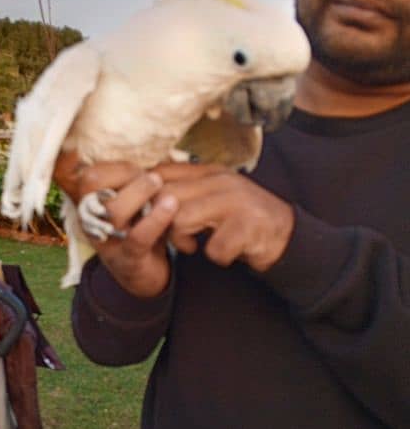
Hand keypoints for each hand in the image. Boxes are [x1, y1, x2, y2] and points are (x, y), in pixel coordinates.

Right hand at [63, 159, 178, 296]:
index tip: (138, 169)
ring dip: (140, 193)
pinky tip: (171, 205)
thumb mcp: (132, 202)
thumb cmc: (139, 229)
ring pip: (113, 211)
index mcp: (90, 205)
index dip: (115, 166)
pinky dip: (156, 219)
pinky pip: (137, 237)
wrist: (145, 276)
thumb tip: (148, 146)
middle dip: (127, 175)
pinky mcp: (128, 260)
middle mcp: (92, 222)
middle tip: (153, 178)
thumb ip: (132, 180)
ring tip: (161, 187)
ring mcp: (107, 242)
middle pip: (94, 187)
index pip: (87, 176)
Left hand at [154, 162, 293, 271]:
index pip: (160, 173)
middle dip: (162, 222)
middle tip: (175, 235)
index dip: (147, 197)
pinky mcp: (248, 227)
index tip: (151, 216)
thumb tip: (144, 192)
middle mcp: (221, 181)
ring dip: (182, 240)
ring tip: (193, 245)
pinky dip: (216, 257)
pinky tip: (223, 253)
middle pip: (165, 196)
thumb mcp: (212, 195)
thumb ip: (184, 189)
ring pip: (181, 219)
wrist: (285, 233)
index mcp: (209, 171)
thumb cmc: (240, 218)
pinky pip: (213, 248)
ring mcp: (235, 202)